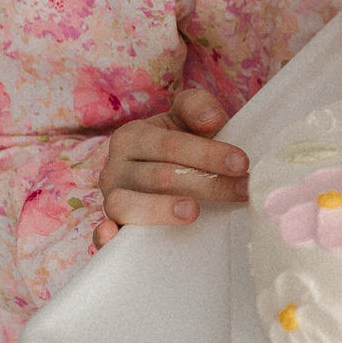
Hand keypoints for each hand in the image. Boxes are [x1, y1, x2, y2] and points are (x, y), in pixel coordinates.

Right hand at [93, 87, 247, 248]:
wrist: (157, 169)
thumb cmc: (177, 142)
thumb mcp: (186, 117)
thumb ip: (198, 107)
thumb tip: (211, 119)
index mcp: (132, 137)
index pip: (170, 145)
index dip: (208, 154)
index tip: (242, 163)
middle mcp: (115, 167)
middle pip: (159, 177)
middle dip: (206, 184)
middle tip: (242, 190)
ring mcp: (110, 198)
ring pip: (128, 204)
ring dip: (161, 209)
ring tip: (194, 212)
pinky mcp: (110, 225)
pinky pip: (99, 234)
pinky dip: (104, 236)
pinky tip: (113, 235)